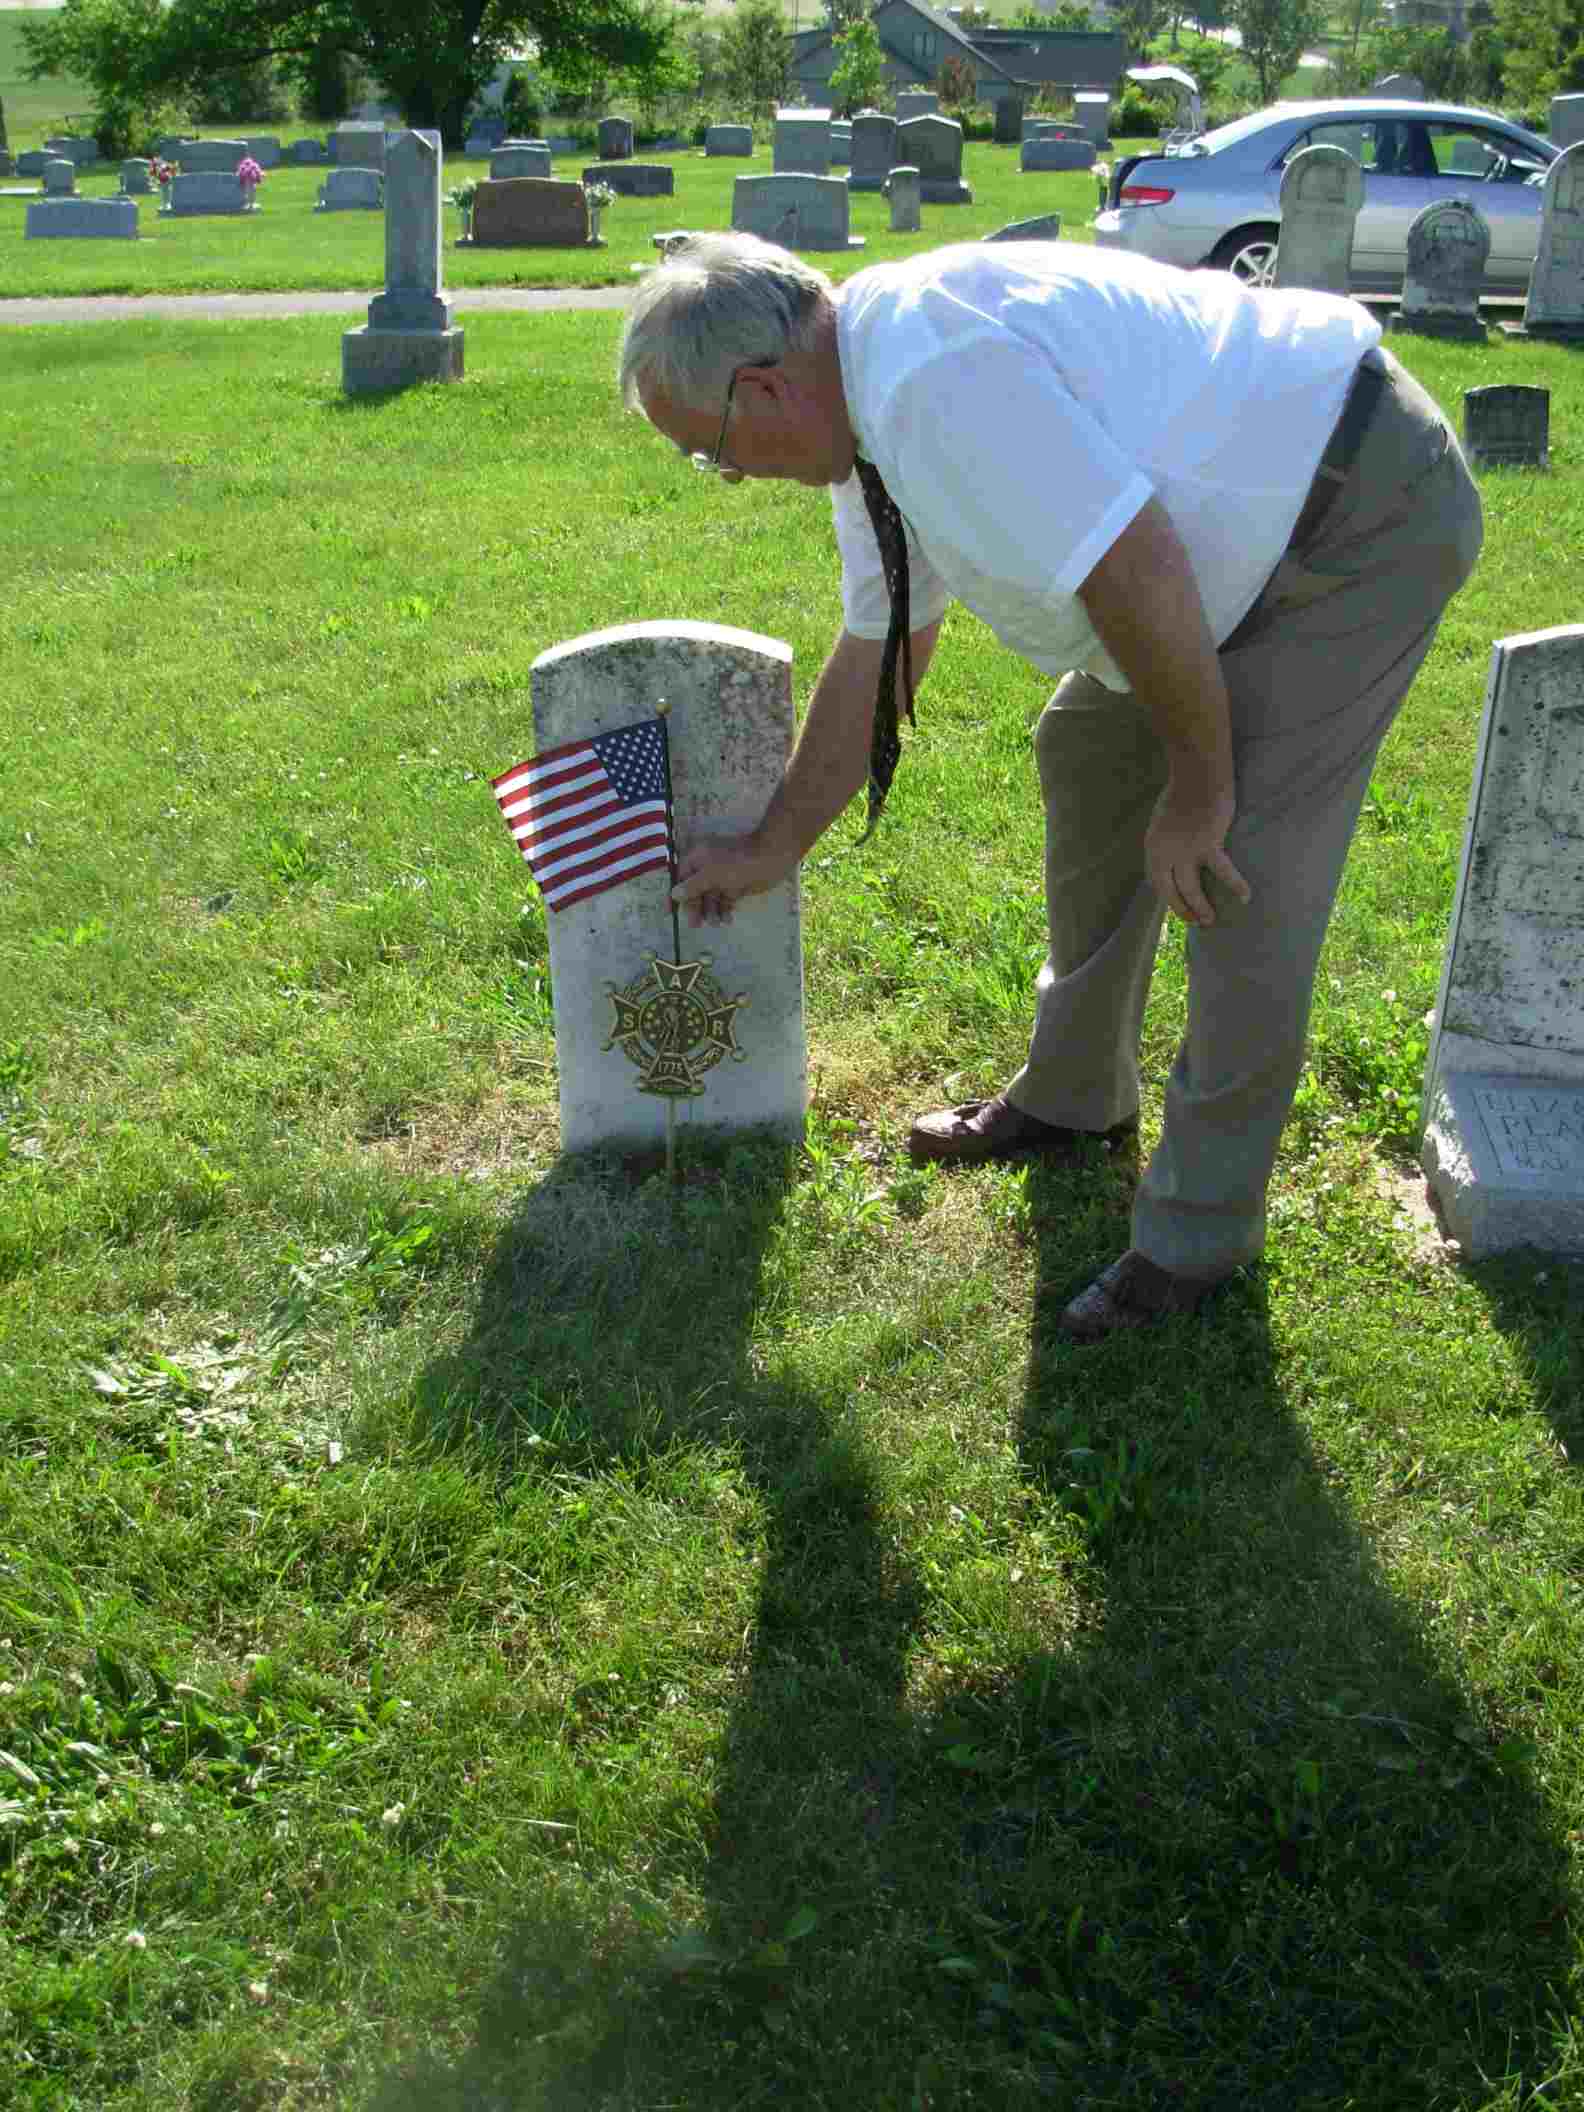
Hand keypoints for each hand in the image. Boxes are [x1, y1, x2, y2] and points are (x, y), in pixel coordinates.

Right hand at [672, 834, 793, 926]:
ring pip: (710, 899)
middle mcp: (707, 869)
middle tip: (696, 924)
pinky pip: (725, 902)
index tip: (669, 913)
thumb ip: (692, 886)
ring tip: (716, 923)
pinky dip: (725, 911)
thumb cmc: (738, 862)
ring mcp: (722, 878)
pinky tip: (727, 920)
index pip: (680, 879)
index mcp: (697, 860)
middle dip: (695, 908)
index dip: (674, 895)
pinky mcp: (736, 887)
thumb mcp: (711, 874)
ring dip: (710, 912)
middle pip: (694, 892)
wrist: (771, 857)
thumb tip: (674, 894)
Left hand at [1145, 783, 1251, 927]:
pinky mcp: (1207, 845)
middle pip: (1171, 891)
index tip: (1178, 905)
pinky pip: (1222, 871)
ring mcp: (1185, 851)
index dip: (1167, 896)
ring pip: (1191, 889)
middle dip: (1182, 909)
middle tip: (1195, 922)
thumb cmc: (1184, 790)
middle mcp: (1164, 853)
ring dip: (1201, 908)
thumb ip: (1169, 838)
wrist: (1196, 774)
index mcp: (1153, 846)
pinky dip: (1235, 885)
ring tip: (1210, 920)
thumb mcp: (1164, 819)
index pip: (1156, 880)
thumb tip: (1179, 850)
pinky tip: (1245, 897)